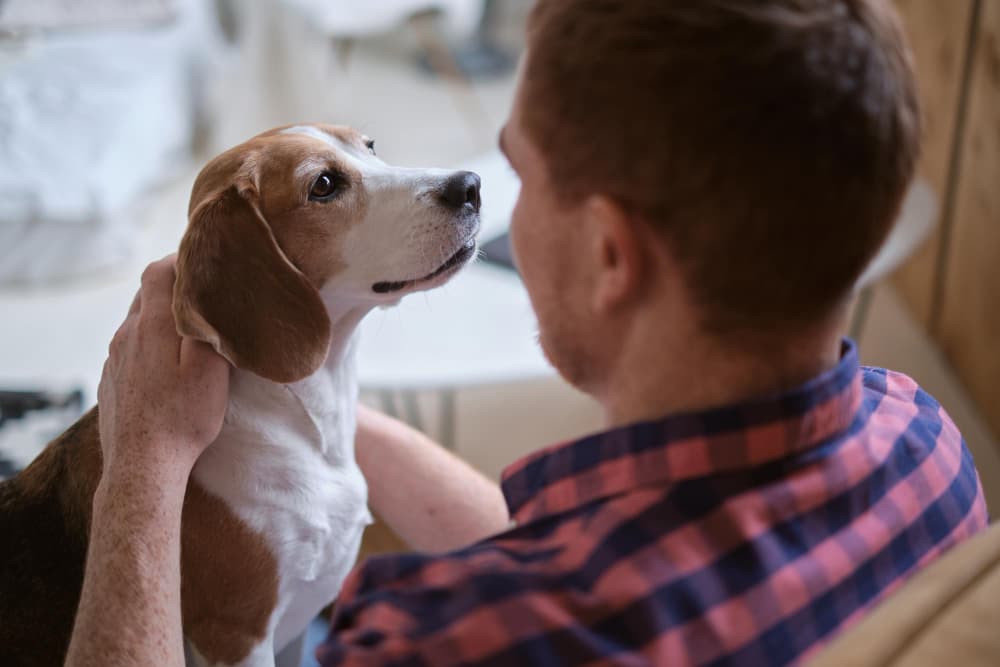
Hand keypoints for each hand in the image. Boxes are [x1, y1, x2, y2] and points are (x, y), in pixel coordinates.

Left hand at [98, 256, 230, 481]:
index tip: (201, 263)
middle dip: (172, 288)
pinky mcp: (110, 381)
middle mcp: (126, 336)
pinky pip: (128, 350)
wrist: (142, 466)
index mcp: (152, 327)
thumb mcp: (210, 371)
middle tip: (202, 295)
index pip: (157, 272)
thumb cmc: (184, 419)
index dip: (178, 260)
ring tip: (187, 330)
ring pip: (136, 323)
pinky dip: (148, 344)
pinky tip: (166, 365)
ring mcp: (114, 359)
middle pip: (145, 294)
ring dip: (160, 318)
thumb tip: (211, 298)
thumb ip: (208, 328)